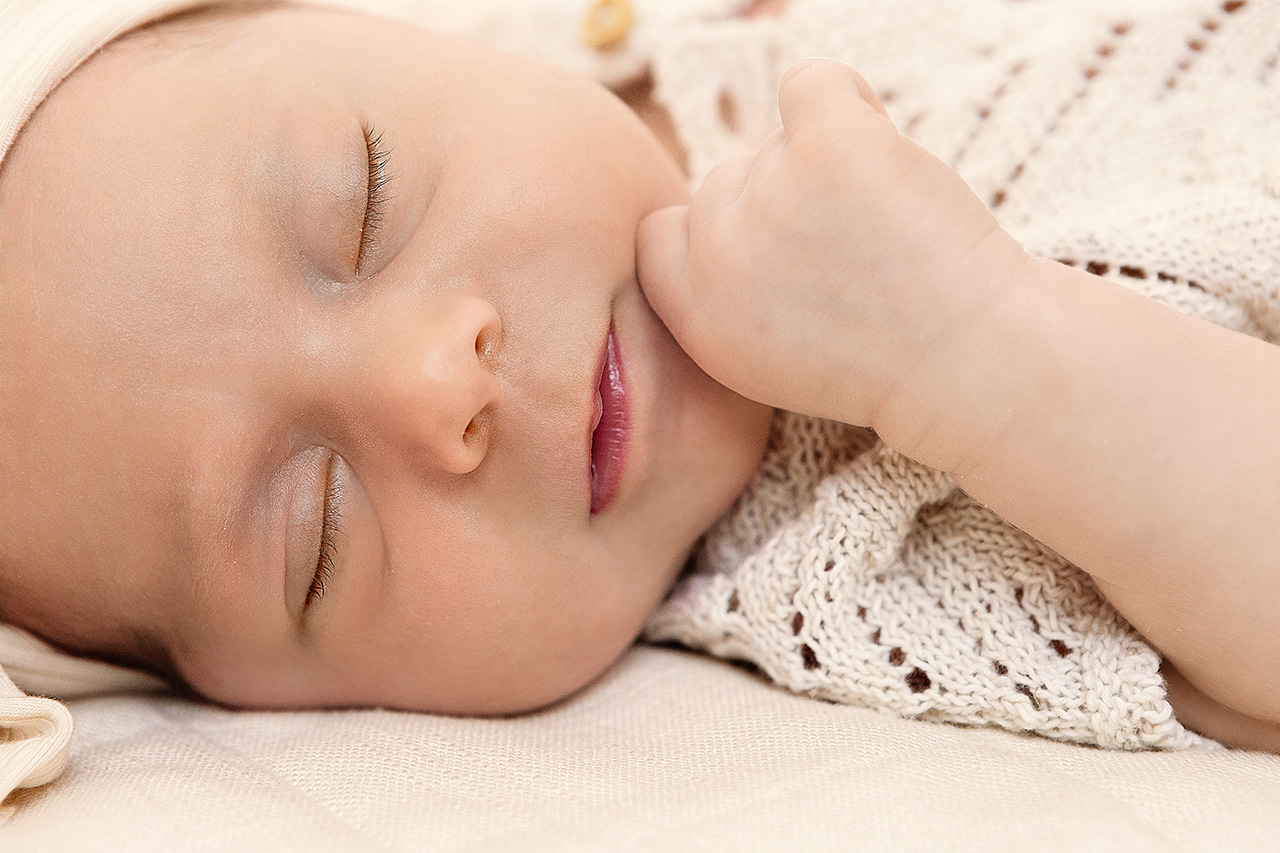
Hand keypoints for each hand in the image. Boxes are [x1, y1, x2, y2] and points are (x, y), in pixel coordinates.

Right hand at [636, 58, 1028, 426]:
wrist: (967, 362)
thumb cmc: (879, 361)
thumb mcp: (761, 358)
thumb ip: (718, 292)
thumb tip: (712, 211)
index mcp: (693, 314)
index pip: (662, 233)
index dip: (716, 237)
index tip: (775, 260)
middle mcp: (716, 254)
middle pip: (724, 182)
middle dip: (781, 209)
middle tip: (849, 259)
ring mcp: (768, 192)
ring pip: (777, 144)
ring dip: (827, 172)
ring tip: (884, 235)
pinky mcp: (828, 143)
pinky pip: (814, 82)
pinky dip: (849, 104)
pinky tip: (881, 160)